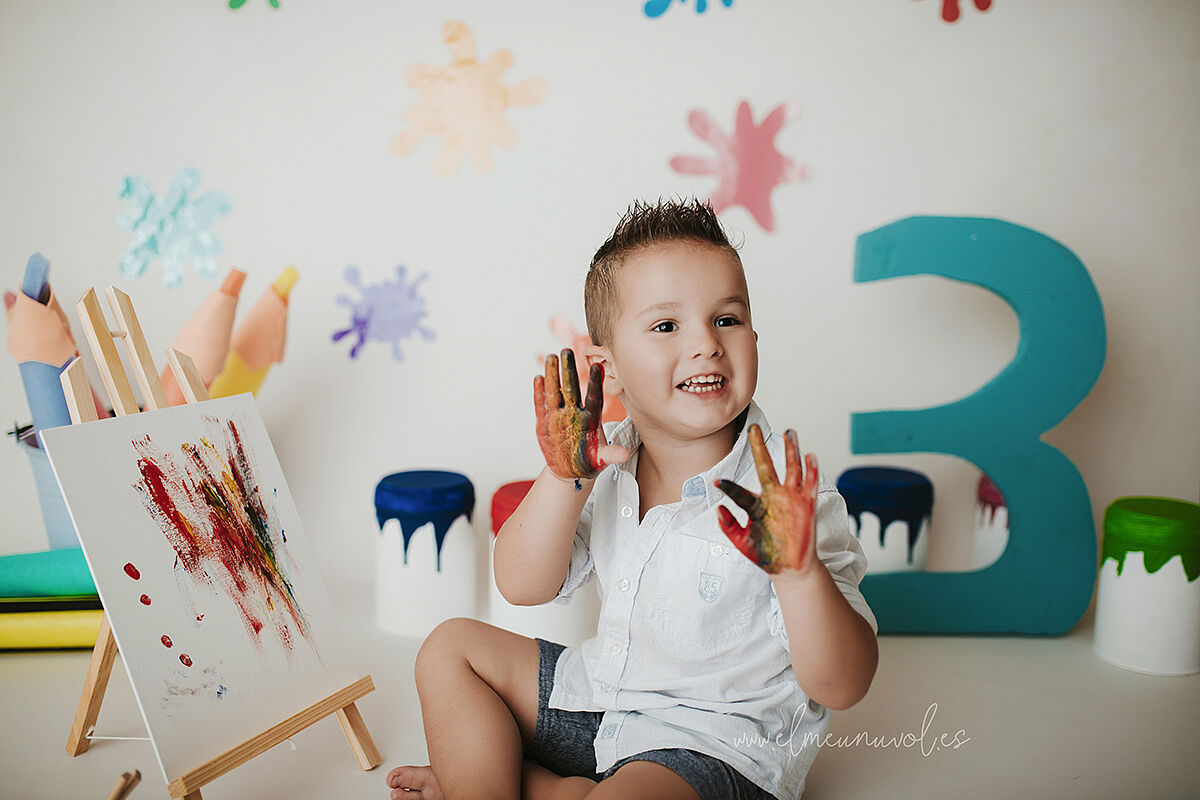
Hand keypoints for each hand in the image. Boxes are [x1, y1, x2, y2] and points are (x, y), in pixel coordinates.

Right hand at [534, 349, 625, 482]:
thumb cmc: (589, 462)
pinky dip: (539, 392)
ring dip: (553, 375)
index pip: (594, 397)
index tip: (598, 366)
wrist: (571, 470)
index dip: (596, 382)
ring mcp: (558, 416)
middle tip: (568, 350)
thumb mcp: (601, 460)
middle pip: (571, 388)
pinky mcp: (544, 423)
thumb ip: (611, 455)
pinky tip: (539, 377)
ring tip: (552, 357)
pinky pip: (541, 405)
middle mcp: (574, 413)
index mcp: (591, 419)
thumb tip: (624, 455)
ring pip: (555, 392)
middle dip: (569, 370)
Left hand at [715, 425, 818, 575]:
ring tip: (789, 432)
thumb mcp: (741, 542)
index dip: (729, 488)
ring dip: (791, 450)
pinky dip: (811, 470)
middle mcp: (773, 499)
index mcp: (756, 507)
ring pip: (791, 469)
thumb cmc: (767, 555)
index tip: (717, 482)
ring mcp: (791, 501)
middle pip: (766, 467)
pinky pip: (809, 485)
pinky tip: (810, 456)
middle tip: (753, 429)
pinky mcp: (806, 507)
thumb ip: (728, 526)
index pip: (740, 492)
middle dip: (759, 448)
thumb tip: (718, 508)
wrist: (790, 570)